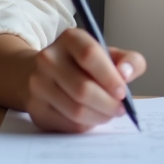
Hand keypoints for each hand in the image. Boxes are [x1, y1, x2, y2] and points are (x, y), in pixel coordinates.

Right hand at [24, 27, 145, 132]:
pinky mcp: (35, 108)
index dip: (109, 77)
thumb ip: (128, 60)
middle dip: (108, 104)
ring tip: (109, 114)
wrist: (46, 73)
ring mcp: (38, 84)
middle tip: (120, 109)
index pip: (89, 55)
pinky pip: (67, 124)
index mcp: (70, 38)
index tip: (122, 92)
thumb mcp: (109, 55)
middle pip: (82, 88)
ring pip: (75, 110)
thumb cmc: (85, 64)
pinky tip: (93, 118)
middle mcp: (48, 58)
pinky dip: (86, 125)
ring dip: (99, 117)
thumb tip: (126, 73)